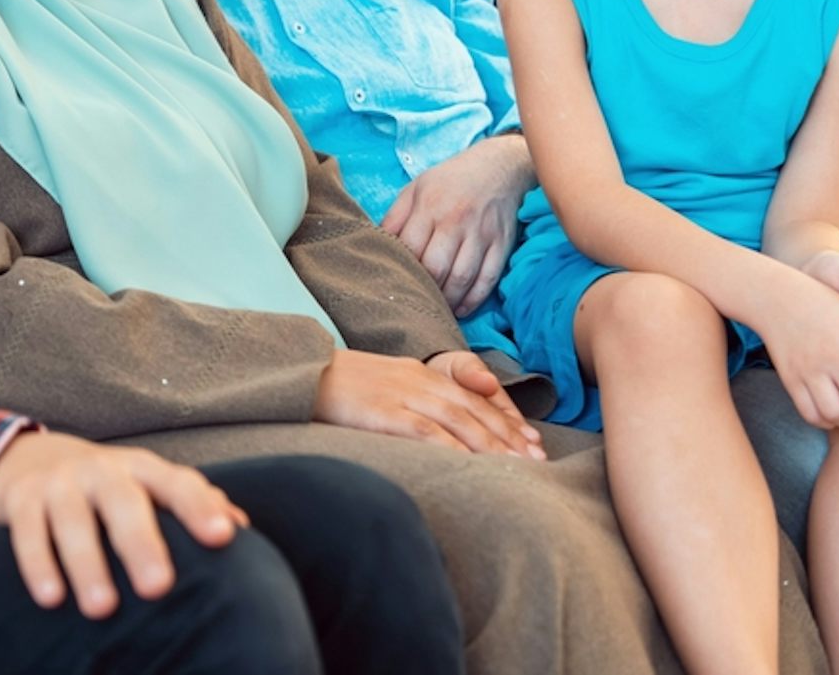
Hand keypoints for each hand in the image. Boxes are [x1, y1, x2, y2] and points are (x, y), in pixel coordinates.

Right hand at [0, 433, 245, 618]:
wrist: (31, 459)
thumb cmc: (109, 488)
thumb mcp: (148, 486)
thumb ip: (192, 502)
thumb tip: (242, 528)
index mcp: (142, 468)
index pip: (177, 483)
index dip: (200, 508)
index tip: (223, 538)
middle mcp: (102, 470)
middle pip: (123, 501)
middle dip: (141, 543)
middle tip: (158, 587)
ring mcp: (60, 483)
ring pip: (73, 520)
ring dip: (87, 564)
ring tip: (102, 608)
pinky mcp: (22, 500)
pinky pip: (28, 533)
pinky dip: (38, 565)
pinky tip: (51, 597)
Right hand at [313, 348, 545, 459]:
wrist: (301, 370)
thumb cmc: (340, 386)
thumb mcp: (384, 385)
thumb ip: (414, 399)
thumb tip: (440, 432)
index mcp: (420, 373)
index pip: (473, 397)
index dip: (506, 419)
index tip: (532, 441)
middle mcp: (418, 381)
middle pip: (473, 409)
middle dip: (508, 435)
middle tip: (537, 460)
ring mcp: (401, 395)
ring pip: (457, 420)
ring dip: (490, 444)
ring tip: (516, 467)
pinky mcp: (383, 412)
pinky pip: (424, 430)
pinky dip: (451, 447)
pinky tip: (469, 465)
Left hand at [383, 135, 533, 315]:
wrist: (498, 166)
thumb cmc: (449, 181)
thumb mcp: (415, 188)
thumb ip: (394, 217)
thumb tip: (375, 244)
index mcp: (429, 206)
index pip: (410, 248)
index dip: (401, 270)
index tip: (395, 282)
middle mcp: (455, 220)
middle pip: (435, 267)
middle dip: (424, 289)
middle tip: (415, 302)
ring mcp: (481, 234)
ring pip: (461, 277)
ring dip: (447, 300)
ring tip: (436, 310)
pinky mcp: (502, 244)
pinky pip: (488, 279)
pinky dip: (473, 299)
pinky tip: (461, 309)